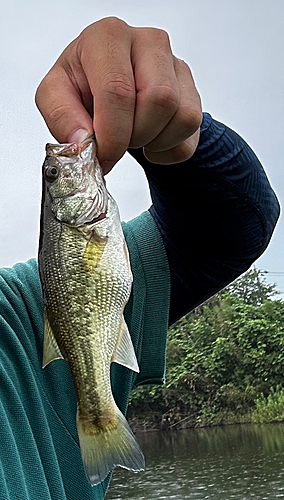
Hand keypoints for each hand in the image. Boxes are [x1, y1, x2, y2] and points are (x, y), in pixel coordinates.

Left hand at [35, 17, 201, 173]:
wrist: (108, 89)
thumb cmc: (83, 86)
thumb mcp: (56, 96)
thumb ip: (61, 117)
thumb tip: (82, 141)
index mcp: (108, 36)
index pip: (118, 89)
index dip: (112, 134)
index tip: (103, 154)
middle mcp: (148, 42)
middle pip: (159, 100)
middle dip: (136, 136)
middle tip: (118, 140)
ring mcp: (176, 65)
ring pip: (183, 116)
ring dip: (154, 142)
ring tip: (132, 136)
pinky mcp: (192, 90)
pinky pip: (192, 131)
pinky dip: (170, 148)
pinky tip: (150, 141)